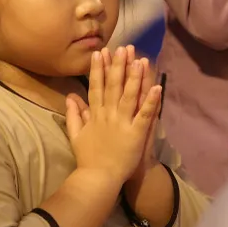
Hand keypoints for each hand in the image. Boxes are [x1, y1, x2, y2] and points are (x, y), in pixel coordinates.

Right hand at [66, 46, 161, 184]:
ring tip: (140, 60)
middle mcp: (108, 115)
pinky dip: (151, 101)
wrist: (98, 179)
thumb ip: (73, 115)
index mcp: (95, 115)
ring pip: (129, 96)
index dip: (98, 69)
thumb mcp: (76, 135)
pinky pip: (145, 114)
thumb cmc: (88, 158)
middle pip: (113, 86)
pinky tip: (157, 87)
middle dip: (118, 66)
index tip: (100, 53)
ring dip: (134, 77)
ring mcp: (122, 123)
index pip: (96, 87)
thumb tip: (70, 96)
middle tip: (123, 48)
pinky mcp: (136, 133)